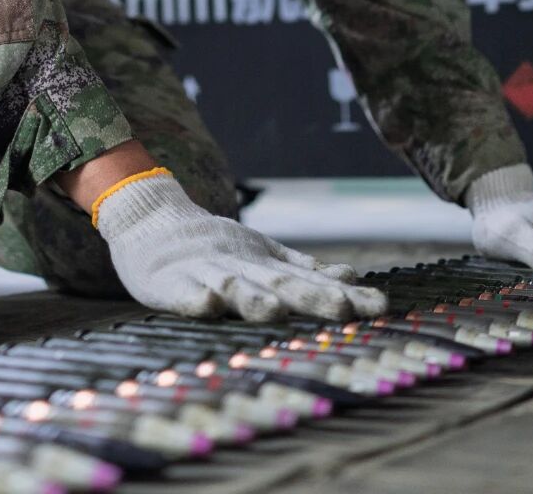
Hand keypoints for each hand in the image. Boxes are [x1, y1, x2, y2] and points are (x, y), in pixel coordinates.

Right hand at [95, 171, 388, 321]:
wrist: (152, 222)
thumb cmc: (213, 249)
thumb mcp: (263, 255)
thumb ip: (305, 270)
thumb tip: (352, 277)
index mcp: (266, 266)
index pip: (311, 282)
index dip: (344, 294)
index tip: (380, 306)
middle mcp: (243, 269)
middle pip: (281, 284)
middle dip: (313, 297)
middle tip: (345, 309)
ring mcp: (206, 275)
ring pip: (234, 288)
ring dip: (255, 299)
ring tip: (275, 311)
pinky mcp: (171, 285)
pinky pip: (184, 295)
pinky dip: (196, 300)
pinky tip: (207, 308)